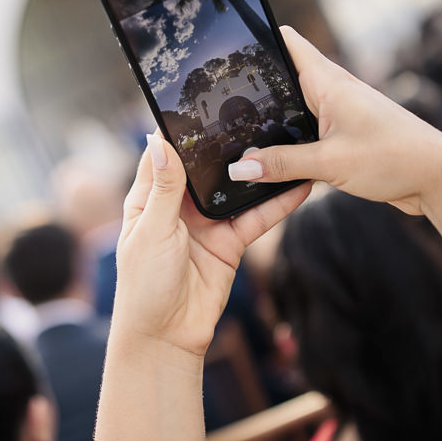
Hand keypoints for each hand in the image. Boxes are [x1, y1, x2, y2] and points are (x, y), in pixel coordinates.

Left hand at [113, 133, 311, 358]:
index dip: (179, 131)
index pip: (164, 156)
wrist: (166, 338)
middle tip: (252, 112)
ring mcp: (207, 225)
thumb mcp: (151, 231)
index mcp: (148, 199)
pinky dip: (277, 204)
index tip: (200, 102)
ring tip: (282, 141)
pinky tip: (297, 185)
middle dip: (226, 145)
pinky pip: (256, 219)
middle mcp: (178, 208)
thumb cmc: (144, 286)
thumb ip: (163, 188)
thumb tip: (158, 140)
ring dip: (255, 171)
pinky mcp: (231, 244)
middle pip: (205, 168)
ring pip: (235, 190)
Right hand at [227, 28, 441, 217]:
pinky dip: (291, 139)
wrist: (439, 179)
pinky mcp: (347, 135)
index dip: (261, 35)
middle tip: (217, 95)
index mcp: (330, 82)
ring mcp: (341, 112)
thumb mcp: (330, 163)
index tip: (229, 38)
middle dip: (256, 85)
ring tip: (235, 129)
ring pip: (296, 107)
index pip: (289, 42)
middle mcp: (334, 91)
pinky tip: (273, 157)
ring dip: (274, 117)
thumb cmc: (394, 158)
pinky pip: (309, 131)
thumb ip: (282, 164)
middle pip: (286, 77)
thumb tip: (240, 168)